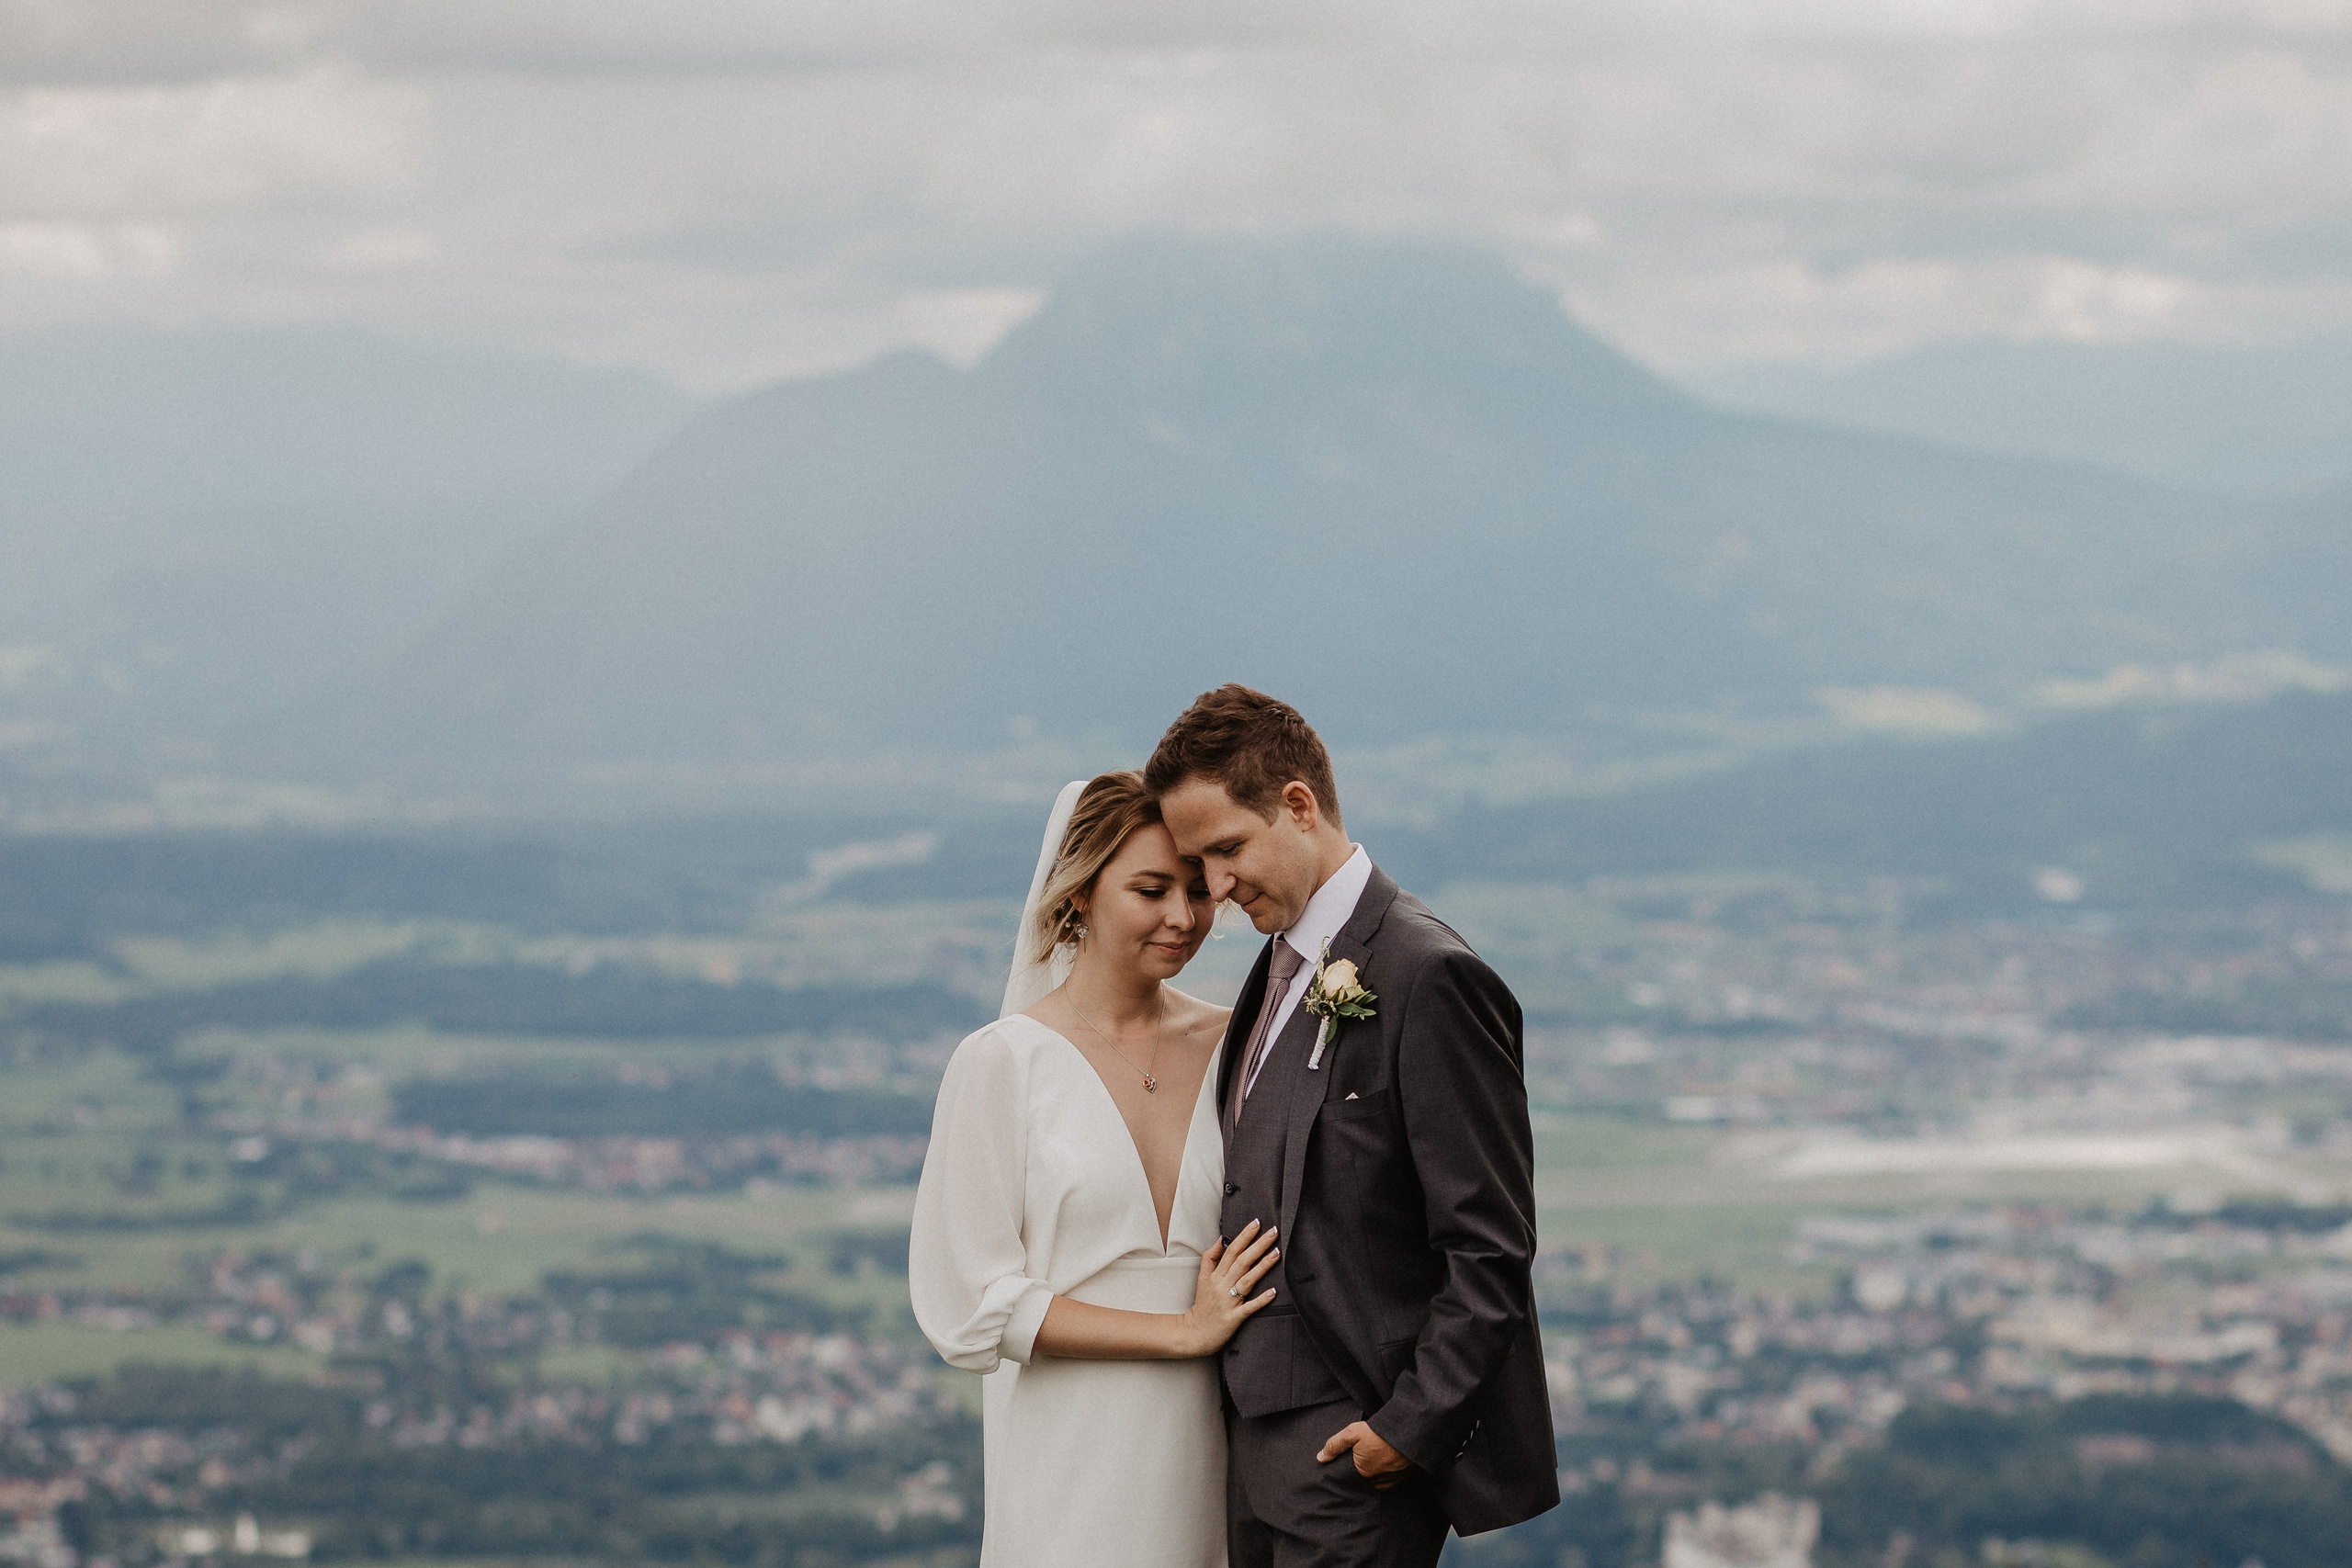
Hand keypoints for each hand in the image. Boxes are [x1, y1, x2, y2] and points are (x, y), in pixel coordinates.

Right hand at [1170, 1220, 1278, 1356]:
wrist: (1193, 1334)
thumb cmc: (1202, 1305)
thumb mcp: (1201, 1278)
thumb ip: (1210, 1258)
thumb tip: (1221, 1239)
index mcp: (1215, 1275)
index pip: (1231, 1251)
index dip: (1244, 1236)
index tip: (1257, 1222)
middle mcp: (1222, 1286)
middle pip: (1241, 1261)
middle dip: (1258, 1245)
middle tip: (1274, 1231)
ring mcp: (1228, 1302)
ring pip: (1247, 1280)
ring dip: (1262, 1266)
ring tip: (1277, 1253)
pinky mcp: (1233, 1318)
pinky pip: (1249, 1307)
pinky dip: (1261, 1299)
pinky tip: (1273, 1291)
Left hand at [1318, 1421, 1411, 1488]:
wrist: (1410, 1431)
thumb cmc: (1379, 1433)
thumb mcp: (1353, 1433)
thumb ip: (1335, 1445)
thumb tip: (1320, 1458)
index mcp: (1363, 1473)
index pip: (1353, 1477)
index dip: (1353, 1467)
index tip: (1355, 1458)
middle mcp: (1378, 1482)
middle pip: (1367, 1478)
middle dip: (1366, 1469)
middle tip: (1369, 1455)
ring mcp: (1393, 1481)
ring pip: (1380, 1479)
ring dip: (1379, 1471)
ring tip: (1380, 1456)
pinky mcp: (1406, 1478)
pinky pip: (1394, 1478)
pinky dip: (1391, 1472)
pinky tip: (1391, 1459)